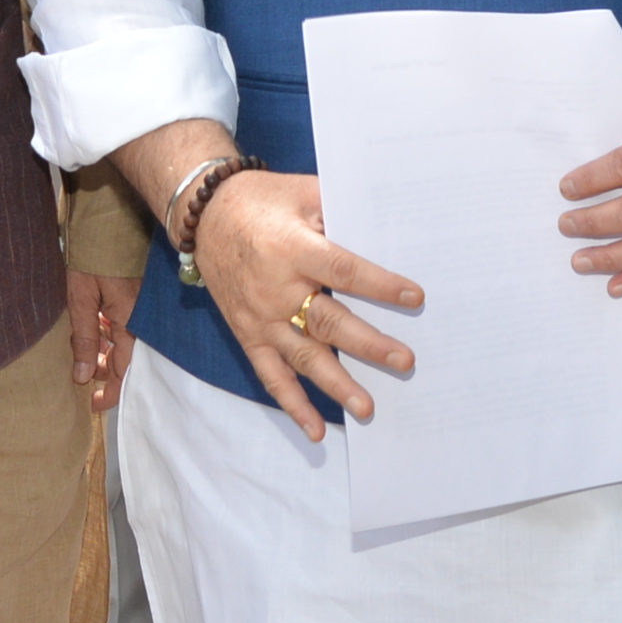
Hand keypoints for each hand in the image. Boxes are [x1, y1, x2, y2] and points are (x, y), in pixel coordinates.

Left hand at [66, 266, 135, 412]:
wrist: (106, 219)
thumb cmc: (92, 256)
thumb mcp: (80, 299)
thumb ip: (84, 339)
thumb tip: (83, 377)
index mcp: (129, 323)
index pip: (125, 371)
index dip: (111, 392)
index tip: (94, 405)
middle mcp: (139, 319)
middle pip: (126, 358)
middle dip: (105, 370)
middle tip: (83, 376)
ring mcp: (137, 307)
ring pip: (123, 341)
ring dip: (105, 350)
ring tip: (83, 349)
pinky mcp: (133, 296)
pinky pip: (123, 324)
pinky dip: (108, 332)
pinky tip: (93, 327)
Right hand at [194, 169, 423, 441]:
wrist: (205, 214)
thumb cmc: (263, 200)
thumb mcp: (302, 192)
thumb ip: (339, 210)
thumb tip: (386, 227)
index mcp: (293, 248)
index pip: (343, 270)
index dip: (379, 285)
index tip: (415, 297)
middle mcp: (276, 288)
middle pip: (327, 321)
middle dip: (367, 344)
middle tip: (404, 362)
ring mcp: (261, 317)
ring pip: (303, 356)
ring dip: (336, 384)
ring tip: (367, 408)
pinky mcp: (248, 335)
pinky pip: (271, 375)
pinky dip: (293, 404)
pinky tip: (316, 430)